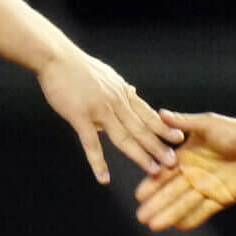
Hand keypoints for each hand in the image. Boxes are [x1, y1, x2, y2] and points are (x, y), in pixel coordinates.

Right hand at [37, 47, 179, 183]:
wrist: (55, 57)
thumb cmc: (77, 67)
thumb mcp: (106, 75)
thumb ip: (120, 87)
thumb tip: (133, 91)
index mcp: (122, 93)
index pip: (148, 114)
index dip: (164, 128)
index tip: (179, 138)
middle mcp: (116, 102)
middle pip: (142, 128)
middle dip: (159, 146)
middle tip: (174, 162)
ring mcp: (99, 110)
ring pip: (124, 137)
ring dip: (140, 155)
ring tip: (154, 170)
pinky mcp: (80, 116)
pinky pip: (91, 144)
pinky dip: (98, 162)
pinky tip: (103, 178)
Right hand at [134, 110, 235, 230]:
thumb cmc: (235, 130)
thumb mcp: (206, 124)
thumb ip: (184, 122)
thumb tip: (161, 114)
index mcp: (186, 157)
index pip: (165, 173)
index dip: (152, 185)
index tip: (139, 195)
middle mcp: (193, 175)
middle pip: (171, 192)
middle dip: (156, 204)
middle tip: (140, 216)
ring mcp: (206, 188)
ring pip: (184, 204)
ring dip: (169, 214)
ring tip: (153, 225)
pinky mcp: (221, 198)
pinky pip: (203, 211)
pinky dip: (191, 219)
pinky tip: (177, 227)